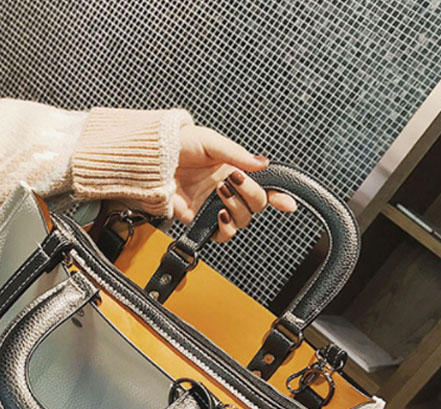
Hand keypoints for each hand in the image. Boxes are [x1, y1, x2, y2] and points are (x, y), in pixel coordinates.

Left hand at [173, 125, 296, 241]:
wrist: (153, 161)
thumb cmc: (177, 146)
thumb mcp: (211, 142)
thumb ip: (237, 154)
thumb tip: (263, 163)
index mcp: (235, 169)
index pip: (264, 185)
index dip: (279, 195)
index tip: (288, 203)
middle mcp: (228, 189)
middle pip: (257, 204)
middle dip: (253, 194)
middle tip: (236, 181)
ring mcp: (215, 206)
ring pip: (243, 220)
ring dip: (237, 208)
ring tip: (221, 193)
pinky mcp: (200, 221)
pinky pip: (222, 234)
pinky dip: (226, 229)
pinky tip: (219, 215)